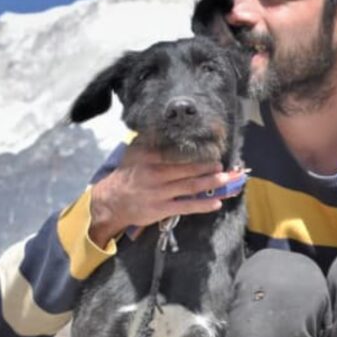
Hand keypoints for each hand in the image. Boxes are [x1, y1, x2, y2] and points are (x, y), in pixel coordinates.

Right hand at [88, 141, 243, 247]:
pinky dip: (202, 205)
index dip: (196, 152)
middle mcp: (156, 174)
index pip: (177, 153)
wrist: (110, 201)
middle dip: (208, 167)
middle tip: (223, 165)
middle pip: (187, 169)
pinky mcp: (161, 209)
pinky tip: (216, 203)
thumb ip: (150, 141)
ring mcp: (159, 193)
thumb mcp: (134, 154)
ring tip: (226, 179)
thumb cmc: (127, 176)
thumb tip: (165, 127)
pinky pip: (186, 207)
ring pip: (190, 187)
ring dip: (210, 183)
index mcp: (150, 158)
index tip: (212, 149)